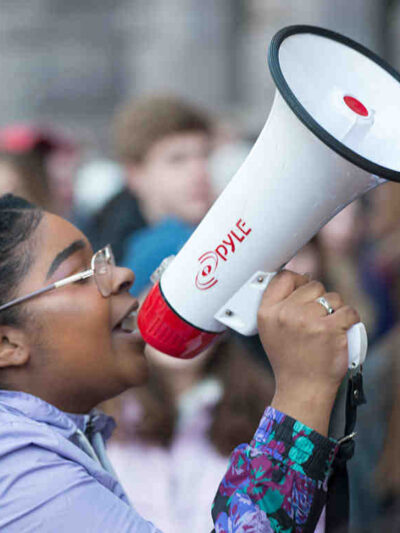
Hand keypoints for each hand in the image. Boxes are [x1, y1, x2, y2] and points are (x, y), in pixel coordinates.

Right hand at [257, 270, 359, 434]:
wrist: (303, 388)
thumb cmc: (289, 360)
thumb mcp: (270, 330)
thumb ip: (280, 304)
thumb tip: (302, 277)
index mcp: (268, 312)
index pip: (284, 277)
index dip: (298, 280)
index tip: (304, 290)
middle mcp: (285, 314)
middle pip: (312, 285)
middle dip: (319, 298)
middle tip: (317, 319)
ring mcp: (308, 320)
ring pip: (332, 297)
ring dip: (336, 309)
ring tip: (328, 327)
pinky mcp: (330, 329)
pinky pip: (348, 311)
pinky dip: (350, 319)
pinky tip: (343, 329)